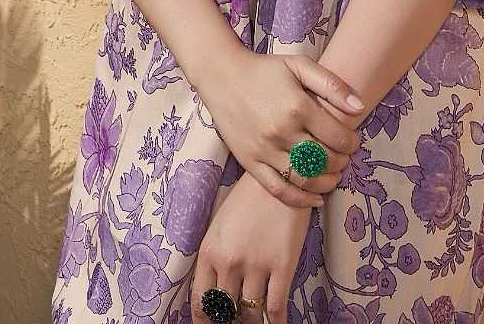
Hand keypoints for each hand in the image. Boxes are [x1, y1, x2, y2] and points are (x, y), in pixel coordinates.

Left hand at [191, 171, 310, 323]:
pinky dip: (276, 323)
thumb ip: (215, 258)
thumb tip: (216, 293)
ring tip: (254, 320)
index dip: (204, 322)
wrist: (281, 174)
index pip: (201, 302)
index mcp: (210, 251)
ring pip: (250, 314)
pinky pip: (276, 308)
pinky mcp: (282, 266)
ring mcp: (256, 265)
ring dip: (252, 321)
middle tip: (236, 319)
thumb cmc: (249, 198)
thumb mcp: (220, 225)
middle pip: (225, 311)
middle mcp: (229, 262)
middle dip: (230, 321)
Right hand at [202, 50, 365, 209]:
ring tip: (333, 176)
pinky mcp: (251, 163)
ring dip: (326, 183)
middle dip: (341, 162)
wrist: (222, 76)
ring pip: (305, 179)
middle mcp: (282, 132)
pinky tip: (315, 199)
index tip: (353, 141)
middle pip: (324, 160)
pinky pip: (279, 190)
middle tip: (344, 157)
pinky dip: (300, 200)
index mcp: (298, 107)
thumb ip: (332, 85)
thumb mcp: (300, 65)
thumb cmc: (265, 70)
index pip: (337, 137)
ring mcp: (265, 150)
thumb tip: (359, 107)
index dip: (351, 143)